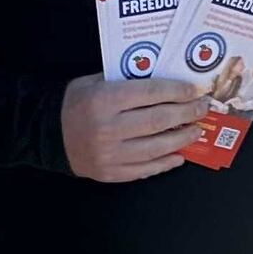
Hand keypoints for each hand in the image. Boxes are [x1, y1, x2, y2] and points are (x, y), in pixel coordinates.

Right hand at [61, 75, 208, 183]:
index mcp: (105, 100)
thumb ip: (127, 80)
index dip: (177, 91)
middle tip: (203, 108)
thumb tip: (167, 81)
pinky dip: (166, 162)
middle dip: (187, 113)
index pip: (151, 93)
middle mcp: (108, 128)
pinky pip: (145, 169)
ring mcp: (110, 154)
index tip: (195, 90)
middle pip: (159, 120)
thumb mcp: (96, 81)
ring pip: (157, 147)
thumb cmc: (77, 103)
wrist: (49, 133)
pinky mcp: (111, 173)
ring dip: (182, 138)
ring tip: (196, 130)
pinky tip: (179, 155)